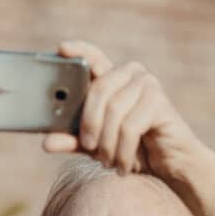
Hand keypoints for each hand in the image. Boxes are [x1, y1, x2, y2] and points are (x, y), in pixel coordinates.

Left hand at [42, 41, 214, 215]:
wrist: (169, 167)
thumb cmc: (132, 151)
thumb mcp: (96, 146)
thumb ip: (72, 140)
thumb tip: (45, 143)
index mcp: (113, 79)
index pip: (94, 56)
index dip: (79, 50)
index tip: (61, 48)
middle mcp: (131, 75)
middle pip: (98, 90)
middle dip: (90, 124)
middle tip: (90, 149)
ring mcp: (147, 84)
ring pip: (113, 110)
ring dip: (107, 144)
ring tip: (110, 162)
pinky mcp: (160, 101)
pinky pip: (130, 125)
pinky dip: (123, 150)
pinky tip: (125, 165)